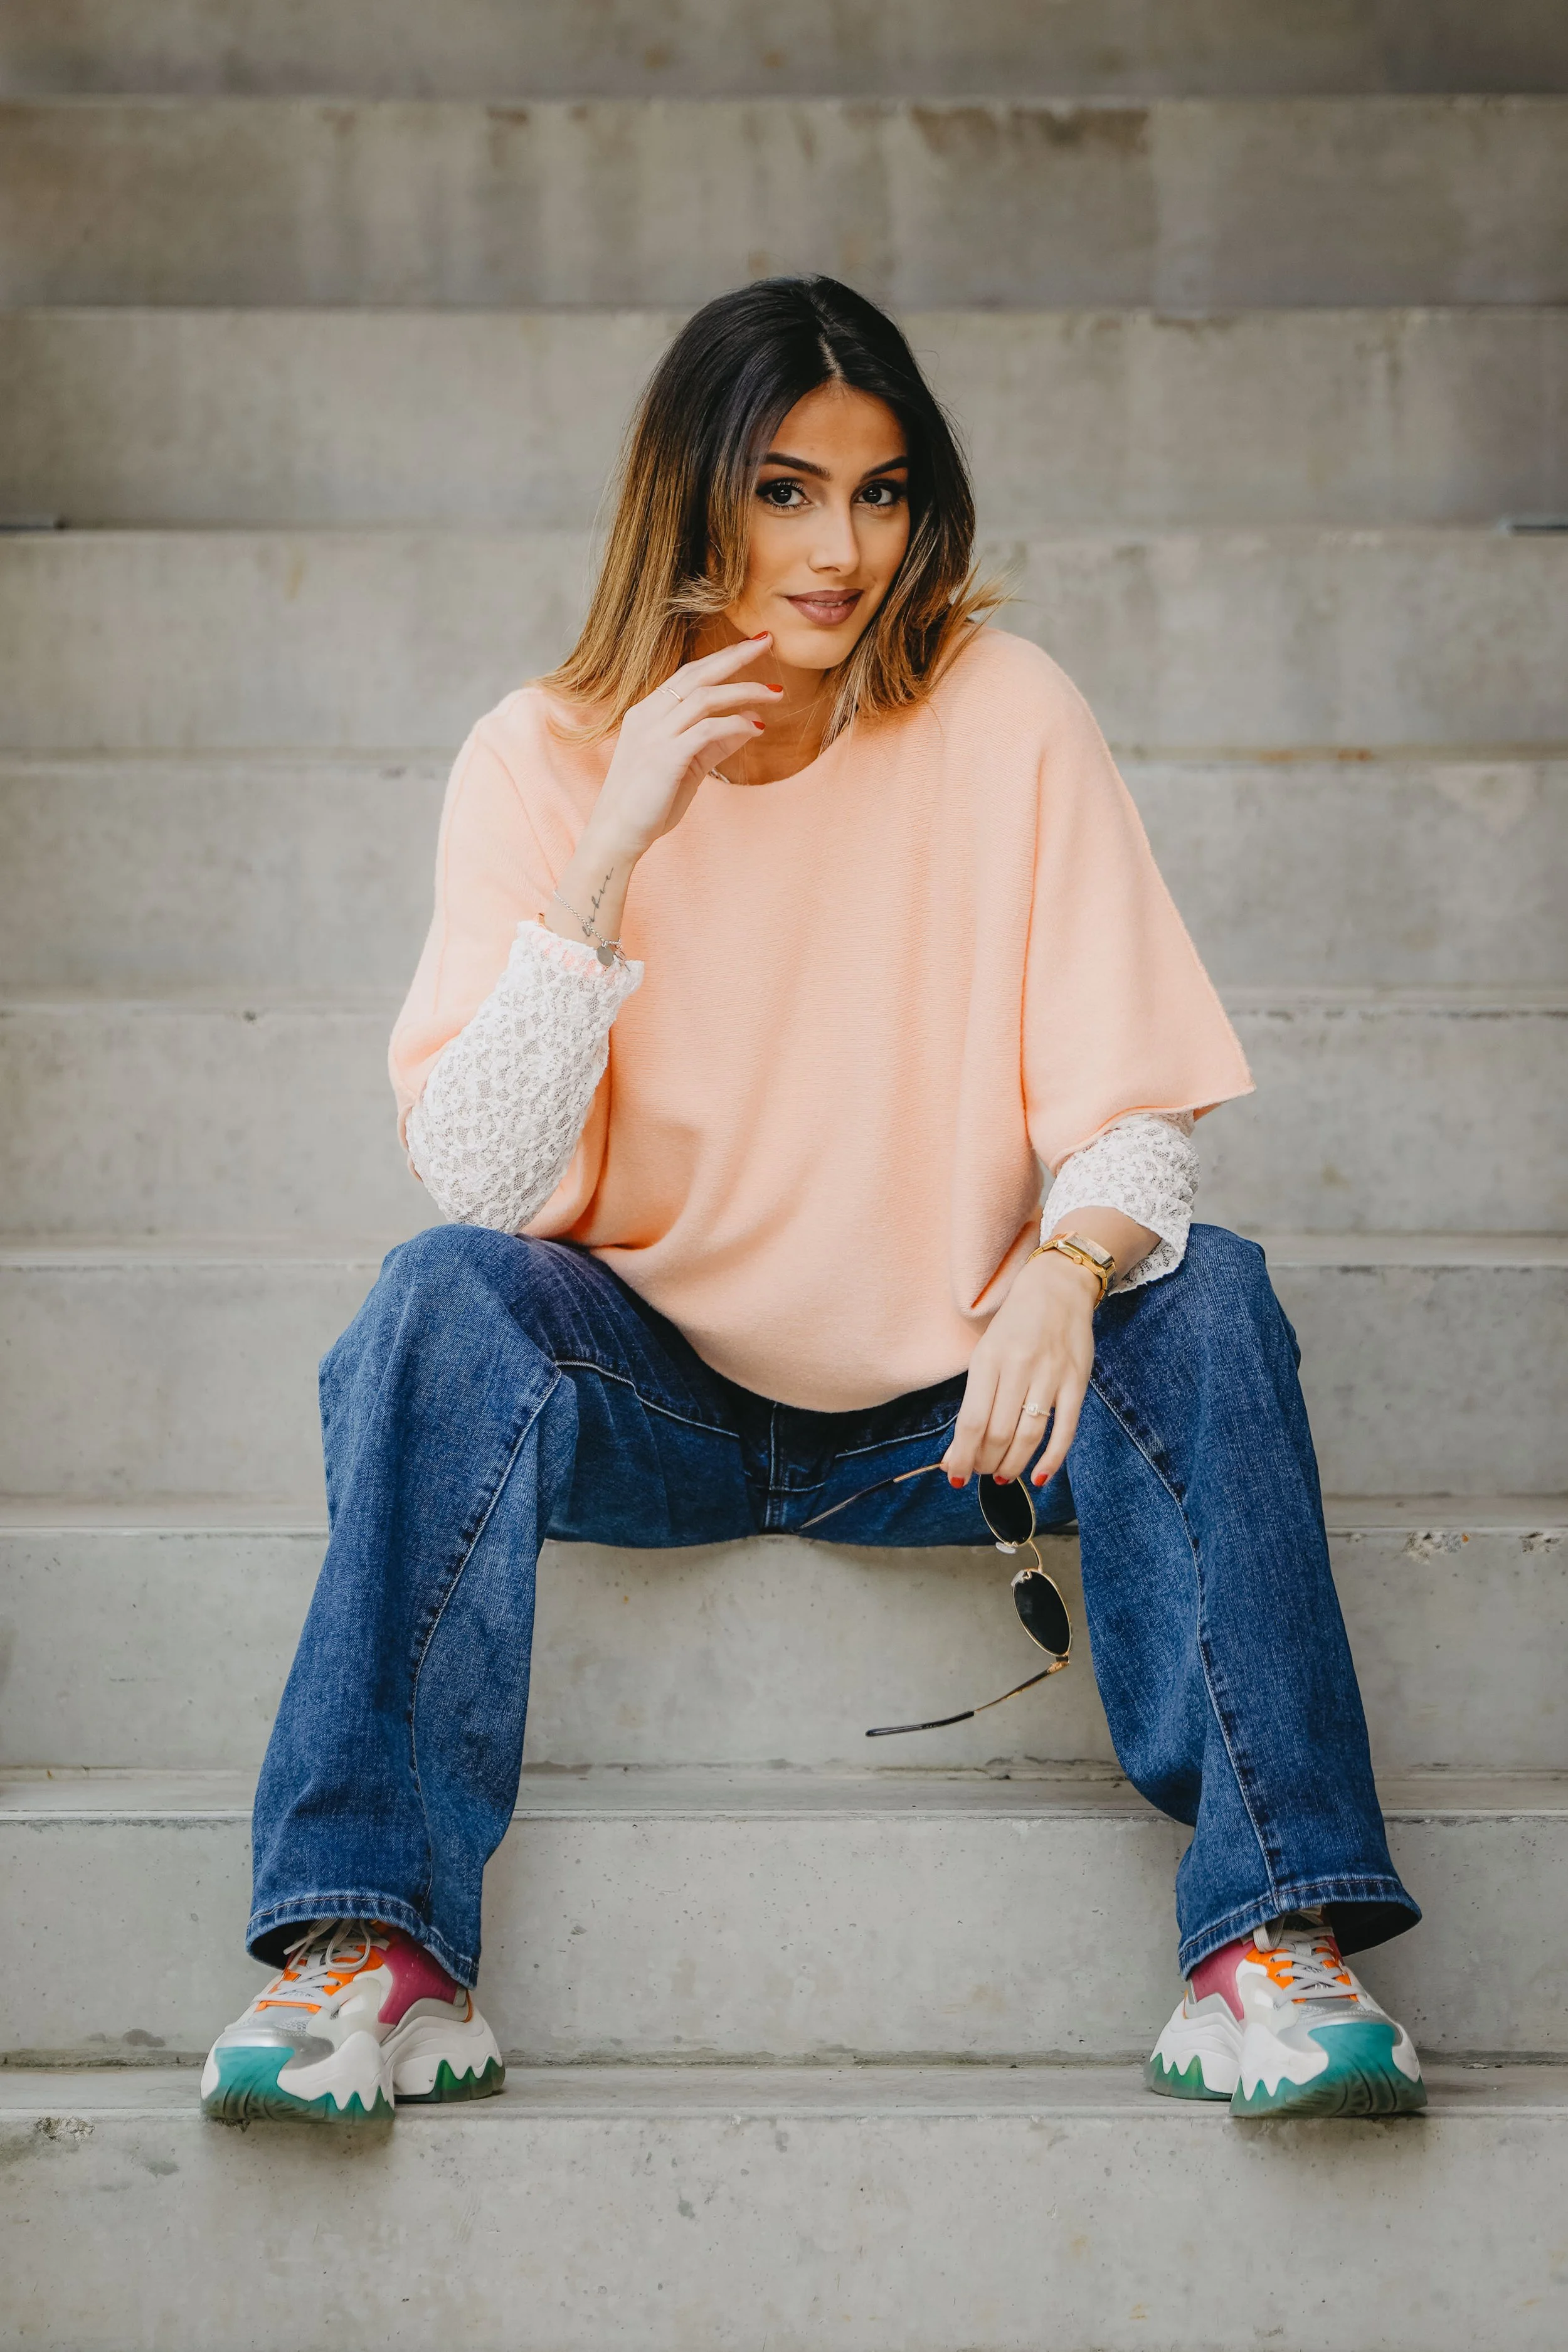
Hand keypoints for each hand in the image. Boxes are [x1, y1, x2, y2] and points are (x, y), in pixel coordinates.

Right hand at [590, 634, 780, 859]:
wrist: (617, 835)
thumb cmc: (650, 803)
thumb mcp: (688, 766)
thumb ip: (717, 742)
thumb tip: (754, 721)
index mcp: (648, 713)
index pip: (688, 675)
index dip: (722, 658)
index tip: (752, 646)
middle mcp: (648, 716)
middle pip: (696, 674)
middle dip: (735, 655)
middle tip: (768, 641)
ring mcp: (654, 735)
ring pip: (704, 697)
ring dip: (744, 691)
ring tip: (775, 694)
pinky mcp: (665, 757)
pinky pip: (706, 730)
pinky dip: (734, 725)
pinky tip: (755, 728)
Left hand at [941, 1251, 1098, 1490]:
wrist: (1058, 1288)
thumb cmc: (1014, 1325)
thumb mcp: (985, 1352)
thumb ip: (975, 1397)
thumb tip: (961, 1448)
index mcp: (988, 1359)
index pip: (971, 1420)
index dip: (962, 1455)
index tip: (955, 1474)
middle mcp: (1019, 1367)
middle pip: (998, 1433)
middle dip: (985, 1463)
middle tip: (981, 1473)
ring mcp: (1051, 1375)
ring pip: (1029, 1435)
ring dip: (1013, 1465)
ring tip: (1003, 1476)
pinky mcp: (1077, 1382)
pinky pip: (1065, 1429)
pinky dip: (1052, 1458)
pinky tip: (1039, 1476)